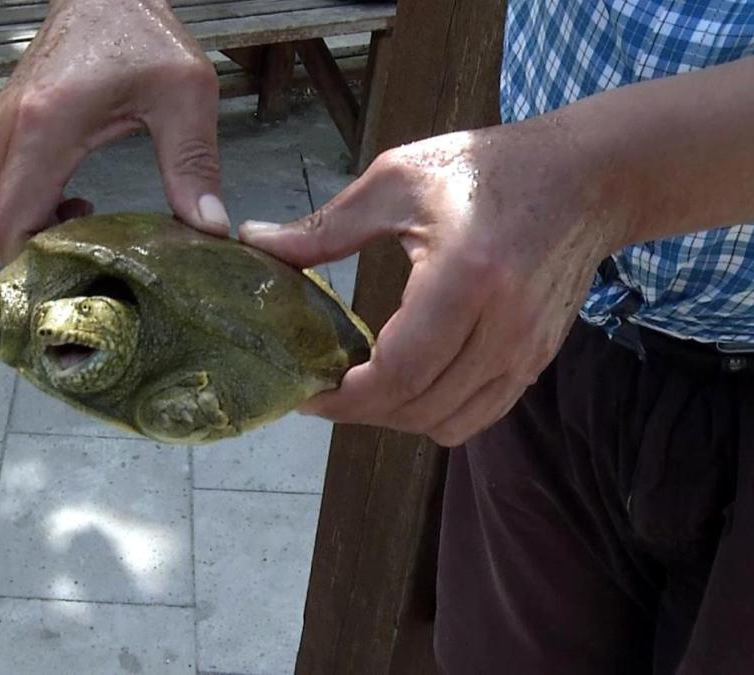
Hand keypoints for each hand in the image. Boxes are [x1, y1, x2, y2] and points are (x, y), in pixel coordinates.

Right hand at [0, 0, 229, 261]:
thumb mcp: (185, 95)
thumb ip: (194, 163)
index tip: (80, 276)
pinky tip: (73, 204)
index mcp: (45, 127)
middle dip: (36, 258)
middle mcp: (8, 132)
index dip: (37, 264)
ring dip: (32, 234)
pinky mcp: (2, 127)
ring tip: (87, 230)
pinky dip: (27, 212)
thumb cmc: (140, 33)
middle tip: (90, 263)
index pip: (12, 224)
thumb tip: (209, 227)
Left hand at [239, 119, 622, 446]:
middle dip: (361, 411)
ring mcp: (528, 350)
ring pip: (449, 422)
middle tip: (320, 391)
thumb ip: (326, 226)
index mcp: (466, 277)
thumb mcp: (397, 179)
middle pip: (419, 406)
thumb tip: (256, 244)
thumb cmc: (486, 168)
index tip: (305, 392)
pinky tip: (406, 385)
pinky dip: (435, 414)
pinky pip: (480, 415)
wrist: (587, 176)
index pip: (399, 371)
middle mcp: (504, 325)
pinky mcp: (538, 359)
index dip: (345, 398)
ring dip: (397, 418)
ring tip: (359, 390)